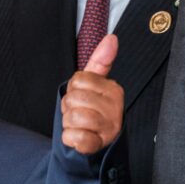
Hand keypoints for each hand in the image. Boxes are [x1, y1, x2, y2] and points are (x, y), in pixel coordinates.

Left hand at [61, 34, 123, 154]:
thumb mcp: (95, 85)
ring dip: (70, 124)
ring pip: (74, 117)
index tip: (82, 99)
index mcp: (113, 89)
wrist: (99, 145)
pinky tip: (80, 139)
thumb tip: (111, 38)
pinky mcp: (100, 145)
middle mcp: (115, 107)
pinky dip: (71, 139)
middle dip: (69, 108)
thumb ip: (101, 61)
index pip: (78, 80)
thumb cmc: (93, 111)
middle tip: (79, 115)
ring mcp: (109, 127)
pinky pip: (76, 138)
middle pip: (74, 98)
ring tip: (80, 127)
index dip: (73, 90)